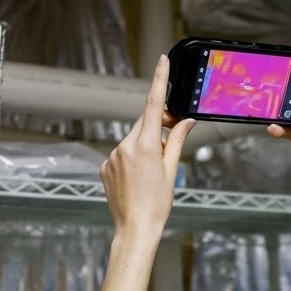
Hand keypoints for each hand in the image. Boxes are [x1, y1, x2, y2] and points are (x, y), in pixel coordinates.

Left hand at [100, 54, 196, 240]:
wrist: (134, 229)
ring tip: (153, 171)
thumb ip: (177, 141)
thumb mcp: (171, 170)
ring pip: (133, 139)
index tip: (162, 62)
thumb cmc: (155, 205)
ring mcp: (112, 156)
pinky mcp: (105, 166)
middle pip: (144, 123)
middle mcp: (124, 146)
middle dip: (159, 125)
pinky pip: (122, 153)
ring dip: (145, 145)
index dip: (159, 80)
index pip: (154, 104)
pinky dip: (132, 158)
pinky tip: (138, 177)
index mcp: (144, 145)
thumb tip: (186, 122)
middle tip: (174, 133)